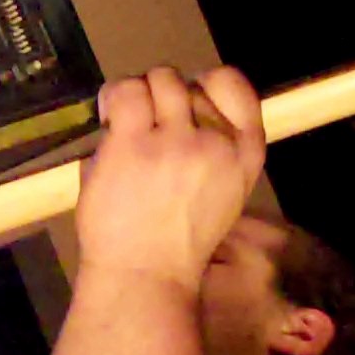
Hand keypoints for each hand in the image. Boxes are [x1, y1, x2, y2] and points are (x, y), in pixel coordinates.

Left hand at [77, 66, 265, 292]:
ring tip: (125, 126)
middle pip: (189, 83)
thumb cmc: (176, 242)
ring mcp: (175, 141)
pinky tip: (109, 122)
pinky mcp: (133, 143)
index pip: (236, 86)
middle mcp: (215, 142)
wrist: (145, 275)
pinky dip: (113, 99)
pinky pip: (125, 92)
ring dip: (138, 96)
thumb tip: (179, 106)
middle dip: (164, 99)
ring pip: (159, 79)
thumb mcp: (221, 192)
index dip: (207, 84)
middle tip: (146, 130)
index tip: (186, 104)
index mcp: (245, 154)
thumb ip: (211, 148)